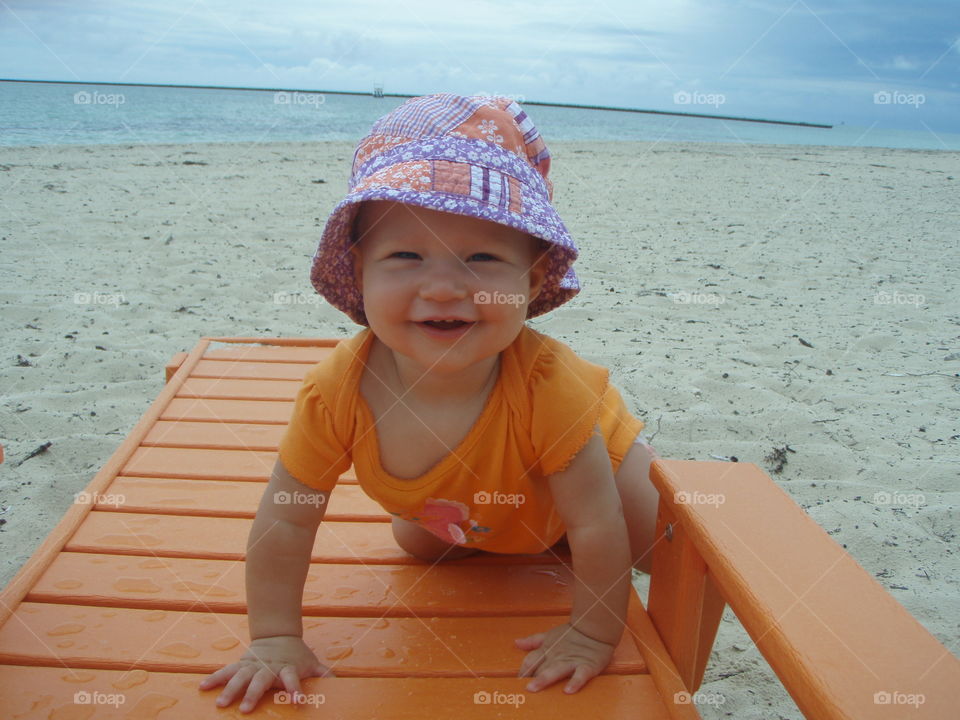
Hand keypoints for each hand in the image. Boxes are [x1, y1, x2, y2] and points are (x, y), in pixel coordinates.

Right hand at [198, 635, 333, 712]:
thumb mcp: (311, 662)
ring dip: (230, 689)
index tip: (297, 701)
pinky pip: (226, 671)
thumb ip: (324, 674)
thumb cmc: (296, 655)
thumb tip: (339, 684)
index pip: (292, 678)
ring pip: (240, 676)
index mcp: (287, 668)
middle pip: (261, 680)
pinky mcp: (241, 664)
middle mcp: (268, 667)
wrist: (278, 634)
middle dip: (253, 694)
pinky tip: (202, 687)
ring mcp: (253, 665)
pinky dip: (215, 678)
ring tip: (221, 703)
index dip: (295, 689)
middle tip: (245, 710)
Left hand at [515, 622, 615, 693]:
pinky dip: (574, 682)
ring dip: (544, 679)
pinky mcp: (587, 666)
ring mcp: (572, 661)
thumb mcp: (549, 635)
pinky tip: (568, 690)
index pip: (531, 661)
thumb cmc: (571, 633)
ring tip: (534, 688)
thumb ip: (533, 641)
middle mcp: (557, 656)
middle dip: (530, 677)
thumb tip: (516, 642)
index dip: (522, 670)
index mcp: (547, 650)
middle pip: (541, 667)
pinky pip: (580, 675)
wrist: (595, 627)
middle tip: (519, 688)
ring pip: (556, 670)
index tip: (515, 681)